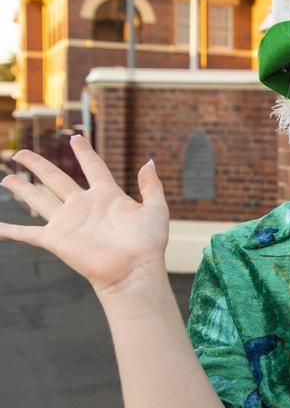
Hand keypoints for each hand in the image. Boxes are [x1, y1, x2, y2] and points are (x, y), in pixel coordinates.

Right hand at [0, 136, 169, 292]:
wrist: (134, 270)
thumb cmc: (148, 243)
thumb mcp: (156, 209)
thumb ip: (151, 186)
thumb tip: (149, 161)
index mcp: (107, 196)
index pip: (93, 168)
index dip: (84, 152)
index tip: (76, 137)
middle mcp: (84, 206)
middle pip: (56, 179)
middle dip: (38, 165)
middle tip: (20, 153)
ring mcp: (68, 222)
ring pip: (38, 200)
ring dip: (21, 189)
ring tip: (7, 178)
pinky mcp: (56, 240)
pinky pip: (28, 234)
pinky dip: (10, 231)